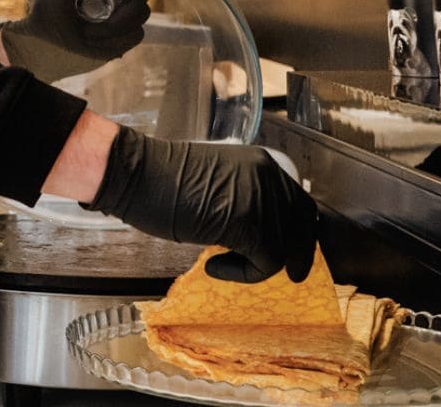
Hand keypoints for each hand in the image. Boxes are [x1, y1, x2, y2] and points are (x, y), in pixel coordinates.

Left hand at [1, 0, 151, 82]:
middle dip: (124, 8)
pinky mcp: (127, 35)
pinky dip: (116, 40)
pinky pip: (136, 35)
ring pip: (142, 16)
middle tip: (96, 18)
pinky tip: (95, 41)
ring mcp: (128, 13)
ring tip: (86, 32)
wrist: (44, 35)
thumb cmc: (50, 0)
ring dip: (113, 27)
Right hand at [85, 126, 317, 283]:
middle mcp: (268, 177)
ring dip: (254, 265)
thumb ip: (243, 199)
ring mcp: (261, 200)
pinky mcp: (248, 225)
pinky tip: (213, 267)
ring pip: (282, 249)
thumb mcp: (216, 183)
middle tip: (290, 276)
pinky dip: (242, 274)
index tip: (294, 255)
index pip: (298, 201)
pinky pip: (265, 264)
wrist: (139, 174)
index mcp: (261, 163)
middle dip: (297, 254)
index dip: (300, 231)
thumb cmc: (162, 180)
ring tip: (221, 263)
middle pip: (302, 224)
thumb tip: (257, 233)